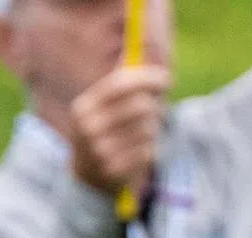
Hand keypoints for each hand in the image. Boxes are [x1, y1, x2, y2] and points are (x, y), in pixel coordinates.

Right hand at [69, 65, 170, 194]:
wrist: (88, 175)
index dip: (147, 78)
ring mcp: (99, 150)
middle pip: (141, 106)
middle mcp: (88, 126)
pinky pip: (147, 151)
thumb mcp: (105, 106)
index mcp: (85, 105)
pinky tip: (137, 153)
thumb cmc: (105, 130)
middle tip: (157, 110)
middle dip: (155, 107)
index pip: (121, 83)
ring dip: (152, 130)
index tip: (167, 78)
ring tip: (141, 135)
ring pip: (148, 130)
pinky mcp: (113, 169)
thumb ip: (122, 82)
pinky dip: (148, 150)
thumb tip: (139, 49)